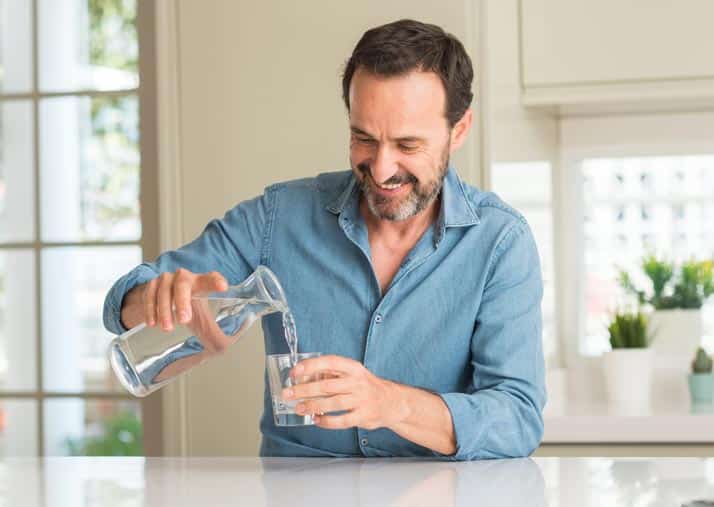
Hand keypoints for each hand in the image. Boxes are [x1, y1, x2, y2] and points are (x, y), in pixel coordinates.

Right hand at [139, 269, 227, 330]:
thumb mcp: (201, 314)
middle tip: (184, 320)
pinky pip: (150, 295)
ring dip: (165, 310)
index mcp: (201, 282)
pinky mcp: (152, 284)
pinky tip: (152, 323)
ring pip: (164, 291)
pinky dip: (150, 310)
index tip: (223, 288)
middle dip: (183, 301)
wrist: (165, 296)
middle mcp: (184, 277)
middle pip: (183, 284)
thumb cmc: (189, 305)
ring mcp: (167, 279)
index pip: (211, 278)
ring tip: (167, 328)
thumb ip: (211, 329)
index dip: (216, 281)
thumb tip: (221, 348)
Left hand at [281, 355, 407, 429]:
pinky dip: (326, 421)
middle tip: (287, 394)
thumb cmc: (365, 386)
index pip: (330, 362)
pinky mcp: (363, 416)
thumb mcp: (352, 373)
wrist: (392, 401)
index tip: (295, 371)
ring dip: (312, 406)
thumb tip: (303, 378)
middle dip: (304, 390)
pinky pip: (341, 420)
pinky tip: (316, 420)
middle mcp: (357, 382)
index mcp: (353, 368)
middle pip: (327, 386)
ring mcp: (361, 400)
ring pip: (332, 403)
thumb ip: (331, 374)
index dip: (311, 366)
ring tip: (298, 408)